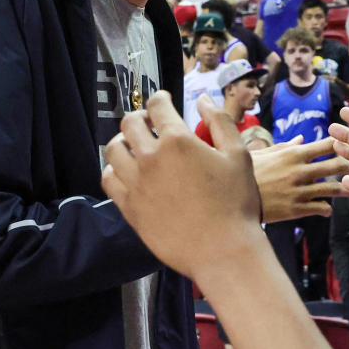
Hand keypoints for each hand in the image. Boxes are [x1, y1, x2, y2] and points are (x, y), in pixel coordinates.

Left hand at [103, 93, 264, 272]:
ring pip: (113, 149)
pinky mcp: (129, 208)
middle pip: (130, 124)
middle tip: (148, 120)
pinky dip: (113, 168)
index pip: (158, 106)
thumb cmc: (237, 203)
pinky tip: (126, 171)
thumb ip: (220, 122)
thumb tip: (203, 99)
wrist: (223, 250)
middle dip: (139, 116)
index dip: (160, 98)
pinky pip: (109, 179)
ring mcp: (136, 184)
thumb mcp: (239, 155)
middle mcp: (151, 158)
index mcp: (178, 141)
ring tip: (133, 144)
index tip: (164, 100)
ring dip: (122, 140)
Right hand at [250, 136, 348, 221]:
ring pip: (332, 189)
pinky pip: (319, 208)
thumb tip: (300, 141)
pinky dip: (326, 209)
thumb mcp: (262, 154)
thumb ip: (284, 147)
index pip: (327, 145)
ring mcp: (299, 191)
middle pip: (336, 166)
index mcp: (293, 154)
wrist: (231, 199)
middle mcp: (300, 171)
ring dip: (347, 189)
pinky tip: (328, 210)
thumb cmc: (245, 172)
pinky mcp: (296, 209)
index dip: (345, 142)